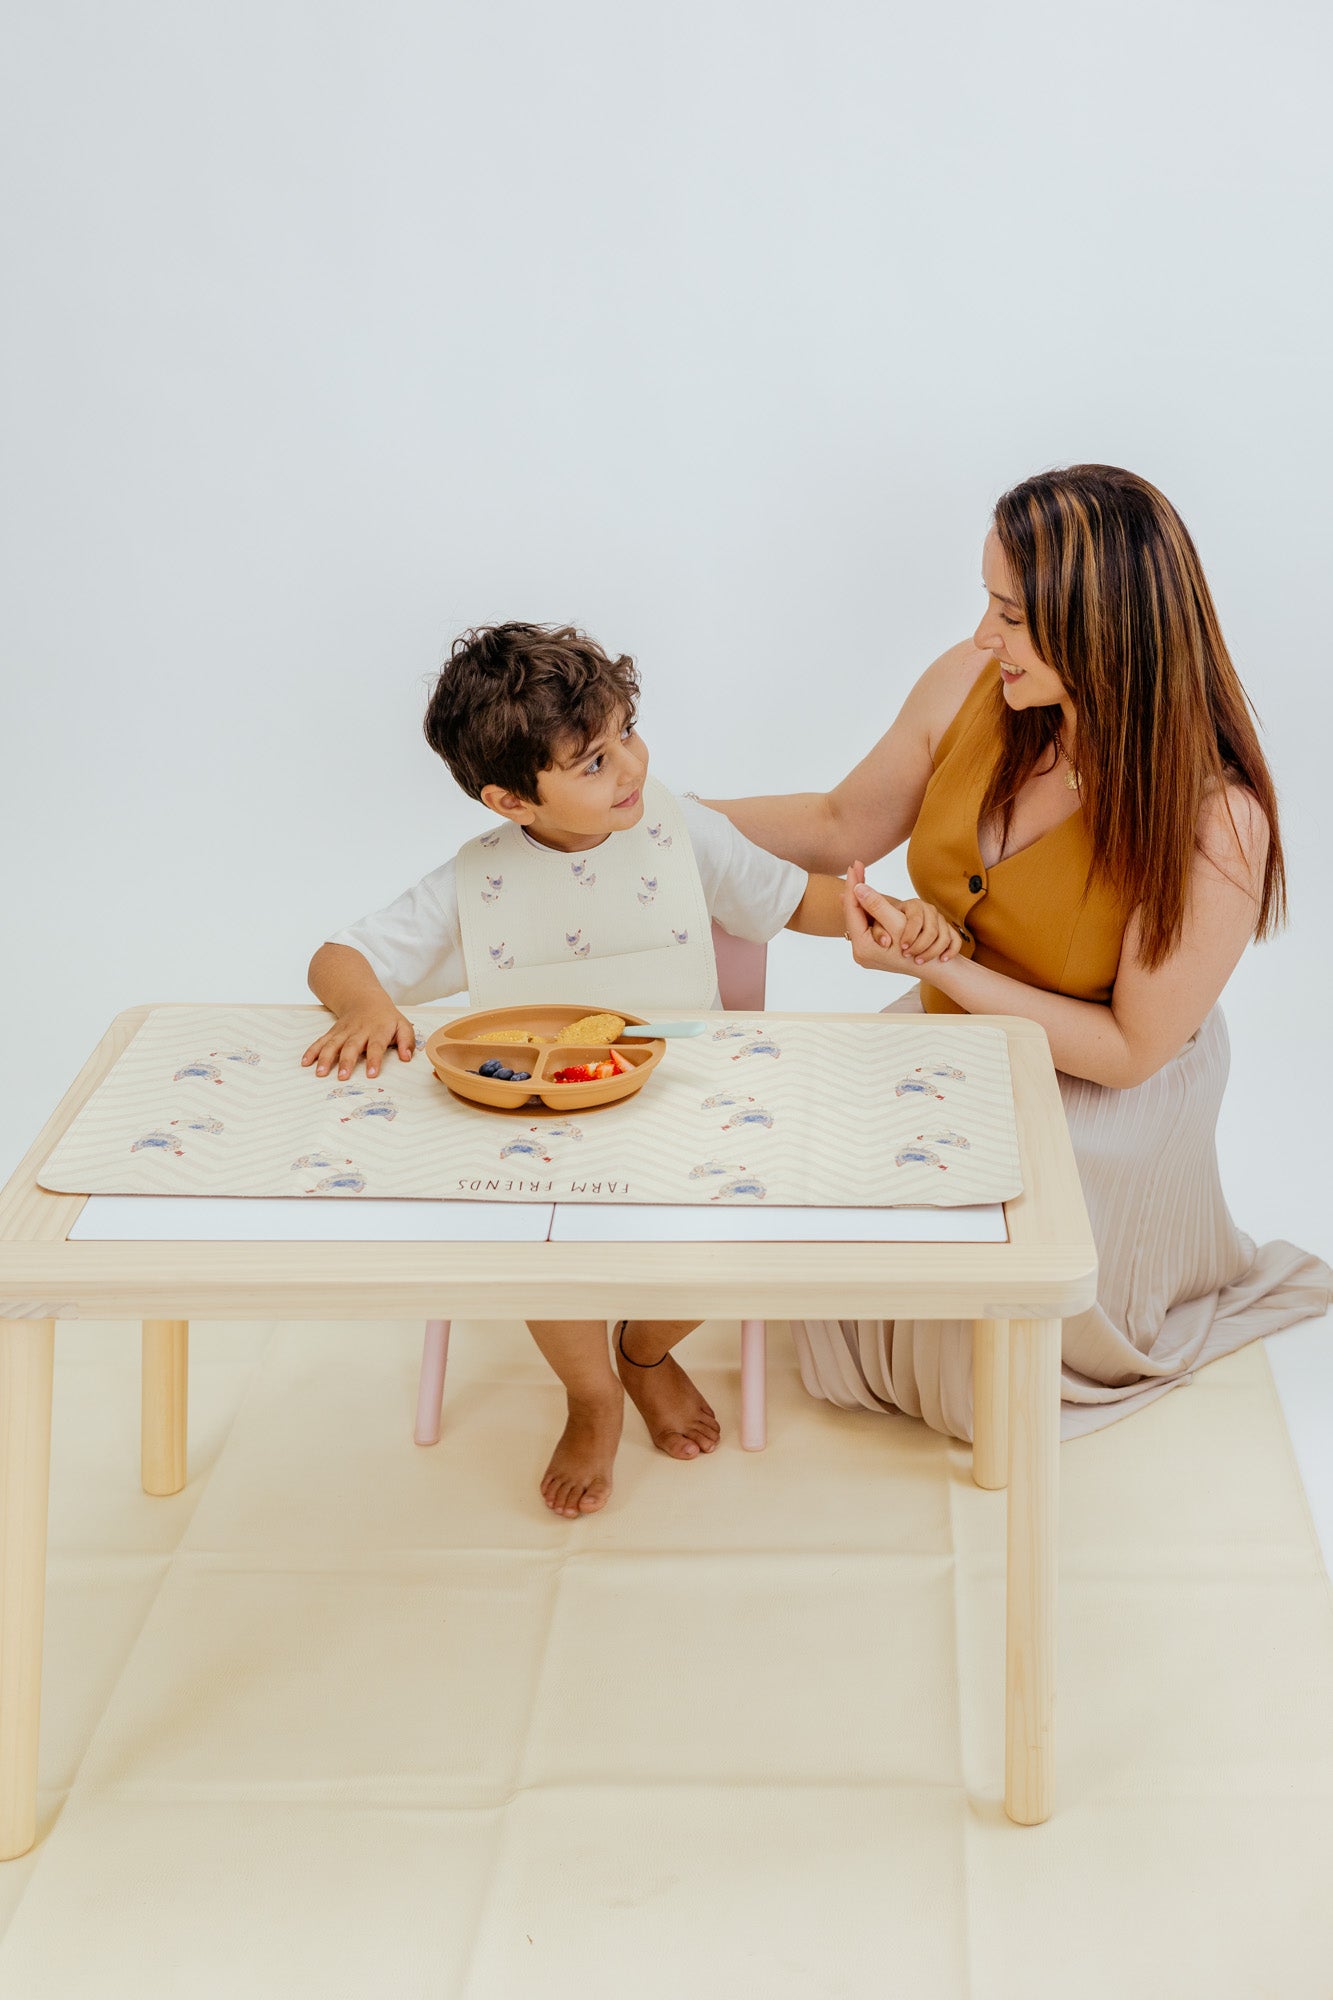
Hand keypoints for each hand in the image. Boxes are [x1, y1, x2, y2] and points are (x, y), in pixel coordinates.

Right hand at [301, 1005, 415, 1080]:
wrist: (365, 1000)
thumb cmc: (386, 1018)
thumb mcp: (403, 1025)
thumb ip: (407, 1041)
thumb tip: (407, 1057)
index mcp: (378, 1031)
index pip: (376, 1046)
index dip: (374, 1060)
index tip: (371, 1074)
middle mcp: (359, 1031)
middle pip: (351, 1046)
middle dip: (346, 1062)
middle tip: (342, 1077)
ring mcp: (344, 1031)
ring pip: (333, 1044)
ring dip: (325, 1058)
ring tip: (320, 1073)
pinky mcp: (333, 1032)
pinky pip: (321, 1041)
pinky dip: (312, 1051)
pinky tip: (306, 1062)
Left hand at [842, 863, 961, 977]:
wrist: (941, 972)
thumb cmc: (922, 951)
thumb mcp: (898, 924)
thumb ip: (877, 906)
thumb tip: (857, 888)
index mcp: (862, 947)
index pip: (852, 910)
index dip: (853, 886)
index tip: (854, 865)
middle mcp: (863, 952)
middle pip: (856, 913)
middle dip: (856, 891)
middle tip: (854, 867)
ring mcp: (871, 953)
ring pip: (864, 919)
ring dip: (866, 902)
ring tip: (859, 879)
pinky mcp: (880, 952)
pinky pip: (872, 925)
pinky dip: (873, 911)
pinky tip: (867, 899)